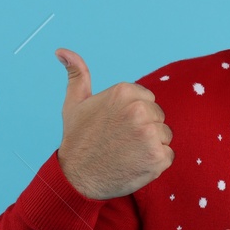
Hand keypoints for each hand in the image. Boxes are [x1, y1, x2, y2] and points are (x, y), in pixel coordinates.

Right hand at [54, 48, 173, 200]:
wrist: (77, 178)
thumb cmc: (77, 140)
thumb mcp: (74, 103)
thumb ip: (77, 74)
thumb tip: (62, 51)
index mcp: (123, 92)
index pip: (147, 100)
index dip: (134, 115)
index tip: (116, 127)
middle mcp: (138, 110)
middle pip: (158, 117)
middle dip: (144, 129)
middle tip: (121, 142)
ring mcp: (149, 134)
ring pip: (165, 136)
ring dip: (151, 146)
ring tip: (127, 154)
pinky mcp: (157, 158)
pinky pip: (168, 156)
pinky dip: (155, 164)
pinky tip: (134, 165)